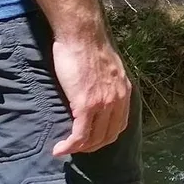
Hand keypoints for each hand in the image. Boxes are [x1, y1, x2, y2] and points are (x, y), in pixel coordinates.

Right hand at [51, 33, 132, 156]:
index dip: (104, 137)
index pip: (118, 125)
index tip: (90, 139)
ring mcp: (103, 104)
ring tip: (65, 149)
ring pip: (94, 138)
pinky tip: (59, 149)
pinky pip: (80, 134)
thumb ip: (106, 84)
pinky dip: (70, 145)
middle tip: (75, 147)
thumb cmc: (87, 46)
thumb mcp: (107, 69)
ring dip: (79, 148)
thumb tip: (95, 93)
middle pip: (107, 136)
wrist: (82, 34)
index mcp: (124, 91)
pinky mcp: (87, 105)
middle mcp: (118, 100)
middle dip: (91, 146)